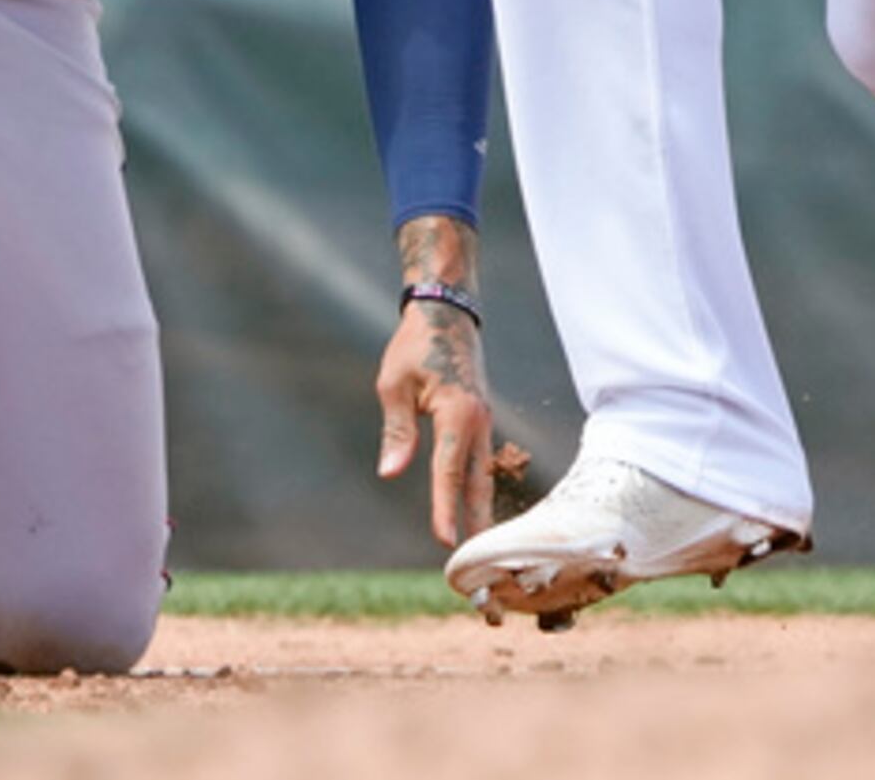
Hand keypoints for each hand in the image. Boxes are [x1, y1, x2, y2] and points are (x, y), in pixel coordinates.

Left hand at [375, 299, 498, 546]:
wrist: (447, 312)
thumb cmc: (415, 345)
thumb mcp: (394, 384)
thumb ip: (396, 430)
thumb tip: (391, 472)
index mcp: (456, 413)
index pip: (448, 471)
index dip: (445, 509)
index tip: (444, 543)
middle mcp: (477, 421)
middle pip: (476, 482)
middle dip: (474, 523)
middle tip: (476, 563)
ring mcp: (484, 420)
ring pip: (483, 474)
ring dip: (481, 509)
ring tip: (480, 545)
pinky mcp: (482, 418)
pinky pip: (482, 460)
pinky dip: (479, 486)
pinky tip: (477, 506)